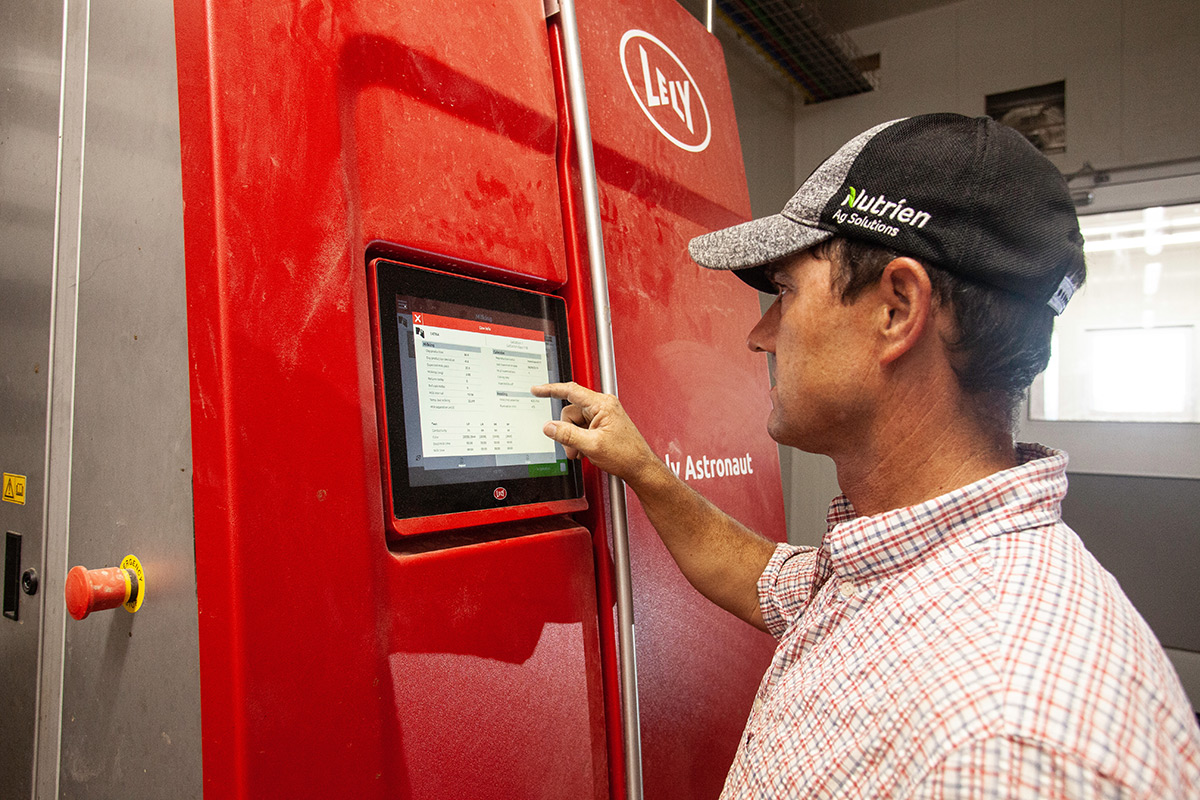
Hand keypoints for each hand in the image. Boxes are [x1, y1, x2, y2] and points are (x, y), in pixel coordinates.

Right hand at [532, 381, 658, 485]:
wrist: (639, 467)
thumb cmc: (626, 455)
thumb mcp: (591, 445)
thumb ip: (567, 435)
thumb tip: (549, 426)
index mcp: (602, 404)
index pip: (571, 391)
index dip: (550, 390)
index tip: (537, 390)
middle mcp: (603, 406)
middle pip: (570, 412)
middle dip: (567, 431)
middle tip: (573, 448)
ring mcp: (603, 415)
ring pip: (575, 422)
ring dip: (573, 439)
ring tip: (581, 452)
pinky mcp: (603, 424)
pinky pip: (583, 428)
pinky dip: (580, 440)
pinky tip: (586, 450)